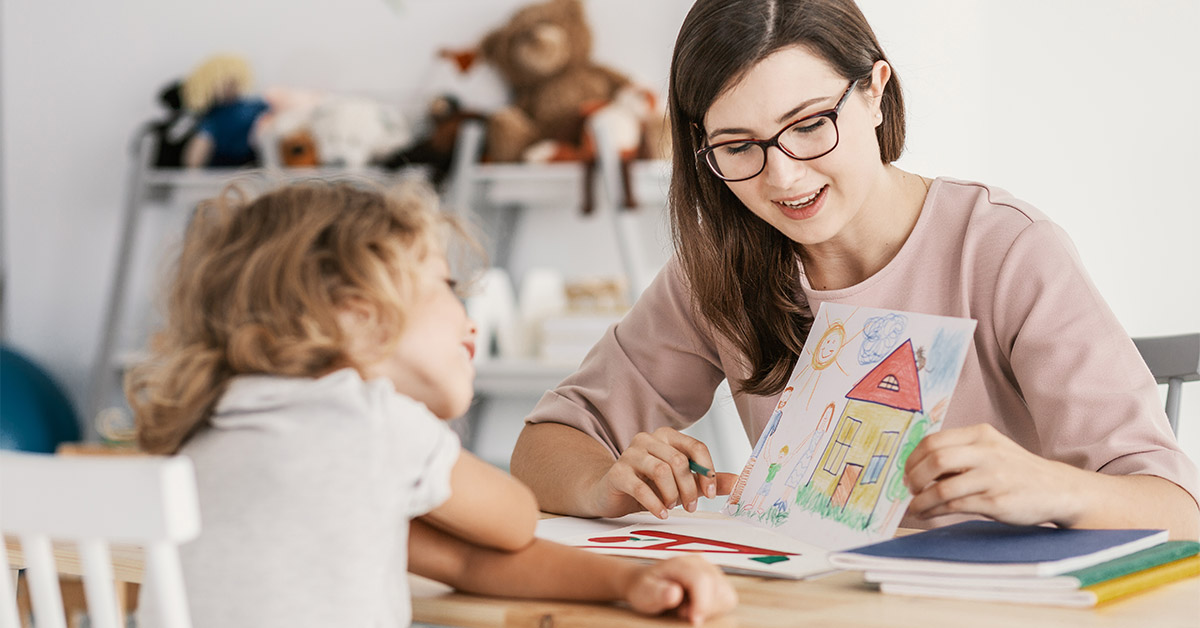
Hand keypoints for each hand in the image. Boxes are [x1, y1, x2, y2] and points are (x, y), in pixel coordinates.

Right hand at [585, 427, 736, 518]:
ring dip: (672, 494)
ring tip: (672, 507)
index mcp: (667, 436)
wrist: (612, 494)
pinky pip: (640, 487)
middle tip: (692, 507)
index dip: (708, 470)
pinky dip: (655, 504)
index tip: (712, 493)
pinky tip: (661, 513)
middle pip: (679, 461)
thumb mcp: (682, 483)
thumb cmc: (649, 486)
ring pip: (661, 471)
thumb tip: (738, 482)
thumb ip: (707, 481)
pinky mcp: (617, 472)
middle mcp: (647, 440)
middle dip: (690, 488)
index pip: (695, 447)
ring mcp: (630, 454)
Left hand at [624, 555, 737, 624]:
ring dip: (710, 609)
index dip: (701, 603)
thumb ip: (658, 593)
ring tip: (688, 608)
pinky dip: (716, 608)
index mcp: (680, 561)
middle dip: (703, 608)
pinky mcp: (718, 581)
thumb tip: (674, 592)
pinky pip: (728, 599)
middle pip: (717, 588)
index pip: (701, 580)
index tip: (693, 621)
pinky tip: (697, 606)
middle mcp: (699, 562)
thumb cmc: (645, 589)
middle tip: (682, 612)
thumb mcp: (644, 593)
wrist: (647, 584)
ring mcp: (711, 570)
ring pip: (727, 595)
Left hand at [904, 424, 1086, 525]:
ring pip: (942, 487)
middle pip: (935, 460)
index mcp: (980, 435)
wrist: (1057, 489)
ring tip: (915, 507)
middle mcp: (987, 452)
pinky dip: (935, 511)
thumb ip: (960, 453)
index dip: (913, 458)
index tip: (906, 471)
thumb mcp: (991, 450)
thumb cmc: (1016, 471)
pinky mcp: (996, 501)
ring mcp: (993, 477)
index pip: (933, 440)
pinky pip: (955, 506)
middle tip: (909, 489)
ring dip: (921, 500)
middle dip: (914, 477)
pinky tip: (928, 514)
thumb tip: (917, 468)